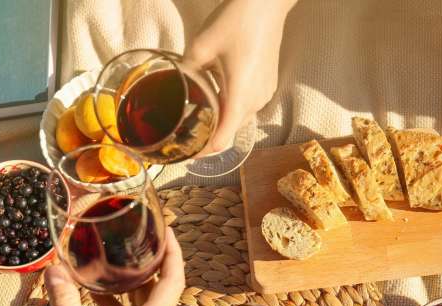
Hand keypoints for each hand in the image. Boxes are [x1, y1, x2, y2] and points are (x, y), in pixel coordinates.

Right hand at [45, 228, 183, 305]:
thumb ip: (64, 300)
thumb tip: (53, 270)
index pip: (173, 281)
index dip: (174, 253)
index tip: (168, 232)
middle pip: (161, 292)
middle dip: (151, 265)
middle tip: (137, 242)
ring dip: (133, 287)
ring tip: (115, 265)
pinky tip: (98, 301)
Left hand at [184, 0, 295, 151]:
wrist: (267, 3)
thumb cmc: (236, 21)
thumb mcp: (200, 46)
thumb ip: (185, 71)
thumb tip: (174, 84)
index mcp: (239, 96)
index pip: (222, 139)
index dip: (204, 152)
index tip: (187, 155)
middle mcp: (255, 101)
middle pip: (230, 132)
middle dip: (209, 138)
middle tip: (185, 136)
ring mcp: (264, 94)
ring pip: (239, 119)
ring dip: (222, 122)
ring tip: (199, 119)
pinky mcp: (268, 85)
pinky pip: (248, 106)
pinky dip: (232, 109)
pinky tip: (216, 99)